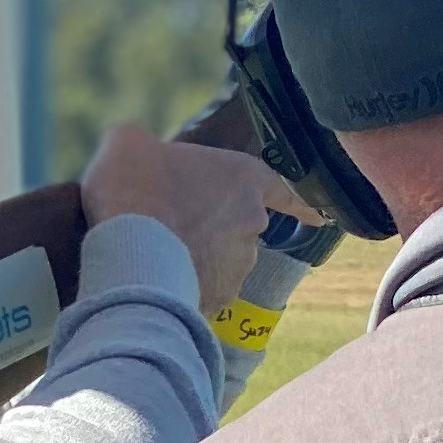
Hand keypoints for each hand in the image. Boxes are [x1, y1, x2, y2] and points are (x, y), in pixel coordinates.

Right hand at [81, 124, 313, 320]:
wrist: (126, 249)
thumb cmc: (133, 186)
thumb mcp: (128, 143)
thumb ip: (142, 143)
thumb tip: (133, 146)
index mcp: (243, 178)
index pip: (281, 189)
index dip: (295, 203)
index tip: (315, 217)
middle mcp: (251, 224)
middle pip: (239, 228)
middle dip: (212, 230)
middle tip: (171, 227)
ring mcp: (237, 266)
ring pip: (220, 264)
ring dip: (197, 261)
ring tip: (154, 257)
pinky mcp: (217, 300)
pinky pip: (202, 293)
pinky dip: (184, 290)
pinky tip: (154, 282)